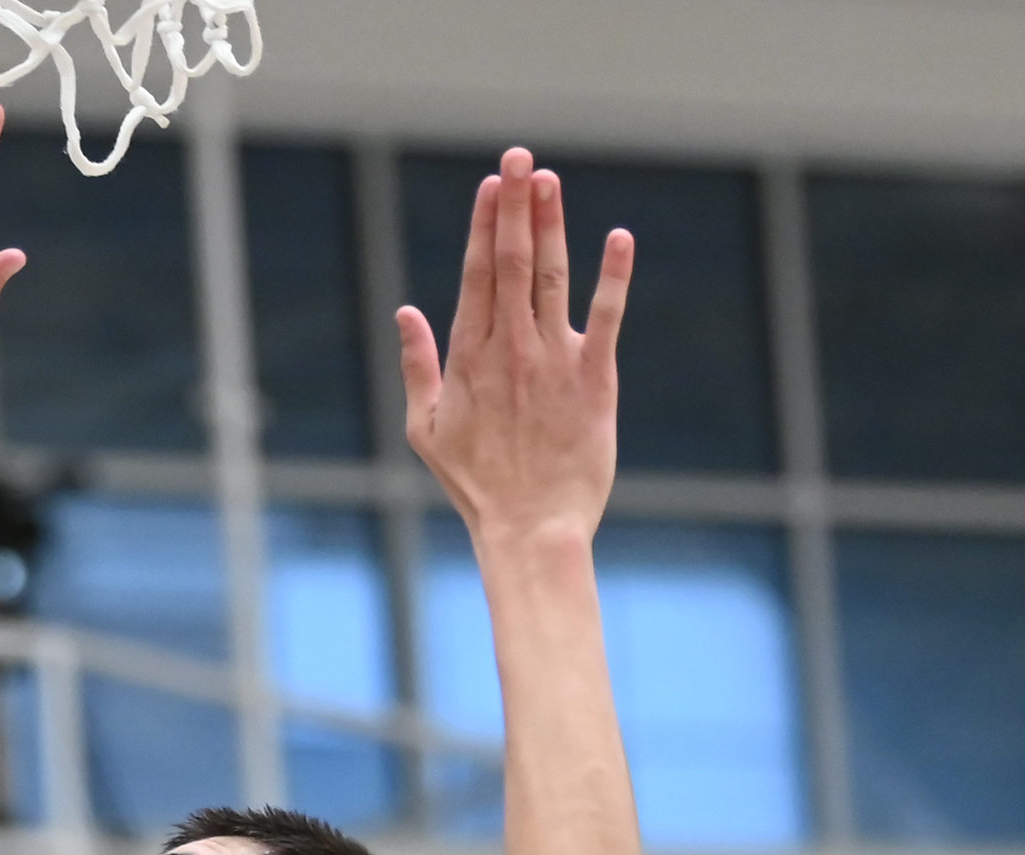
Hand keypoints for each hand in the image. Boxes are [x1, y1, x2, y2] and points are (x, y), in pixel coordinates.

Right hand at [396, 148, 631, 551]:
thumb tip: (405, 312)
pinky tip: (619, 238)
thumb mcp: (425, 430)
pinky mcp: (595, 380)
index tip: (491, 185)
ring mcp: (554, 361)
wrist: (530, 528)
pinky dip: (613, 276)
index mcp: (469, 357)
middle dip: (514, 205)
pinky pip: (605, 318)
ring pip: (552, 277)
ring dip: (551, 225)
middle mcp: (510, 348)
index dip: (483, 225)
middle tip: (519, 156)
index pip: (476, 275)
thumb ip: (416, 366)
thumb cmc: (477, 485)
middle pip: (511, 262)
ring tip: (549, 181)